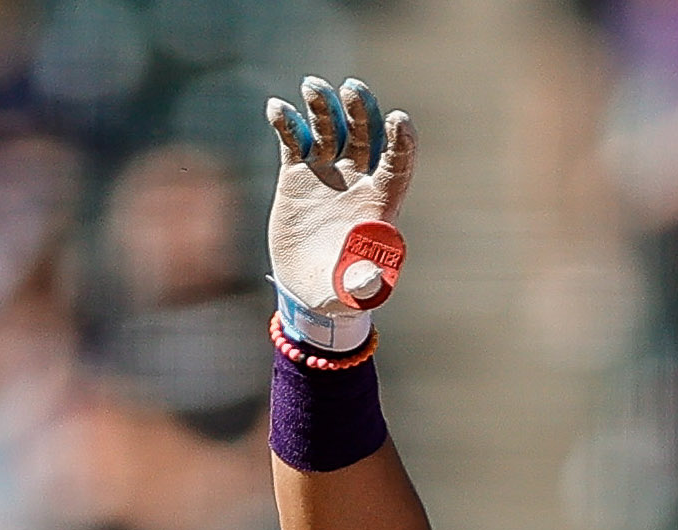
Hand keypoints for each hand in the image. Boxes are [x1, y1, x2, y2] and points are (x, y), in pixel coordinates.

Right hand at [265, 74, 413, 330]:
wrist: (307, 291)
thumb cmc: (339, 294)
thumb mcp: (351, 295)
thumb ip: (362, 285)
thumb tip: (371, 279)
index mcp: (380, 204)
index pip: (397, 165)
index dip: (401, 142)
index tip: (399, 119)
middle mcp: (357, 181)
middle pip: (365, 136)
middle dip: (361, 112)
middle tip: (352, 89)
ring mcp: (328, 174)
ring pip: (331, 130)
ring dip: (324, 107)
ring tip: (312, 87)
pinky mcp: (298, 175)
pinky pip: (295, 141)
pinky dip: (288, 123)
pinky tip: (276, 108)